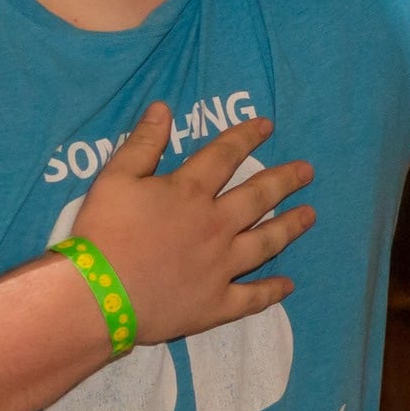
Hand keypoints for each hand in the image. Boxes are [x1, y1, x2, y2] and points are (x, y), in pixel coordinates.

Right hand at [69, 106, 316, 344]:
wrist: (99, 296)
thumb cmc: (103, 234)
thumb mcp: (115, 178)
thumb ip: (142, 143)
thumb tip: (164, 107)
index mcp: (190, 192)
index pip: (225, 155)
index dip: (246, 136)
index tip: (268, 125)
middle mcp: (215, 226)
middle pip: (257, 197)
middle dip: (285, 180)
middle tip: (307, 171)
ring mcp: (221, 266)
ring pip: (265, 242)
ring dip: (290, 227)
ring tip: (310, 215)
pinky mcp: (216, 303)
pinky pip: (251, 297)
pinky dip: (272, 291)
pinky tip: (289, 285)